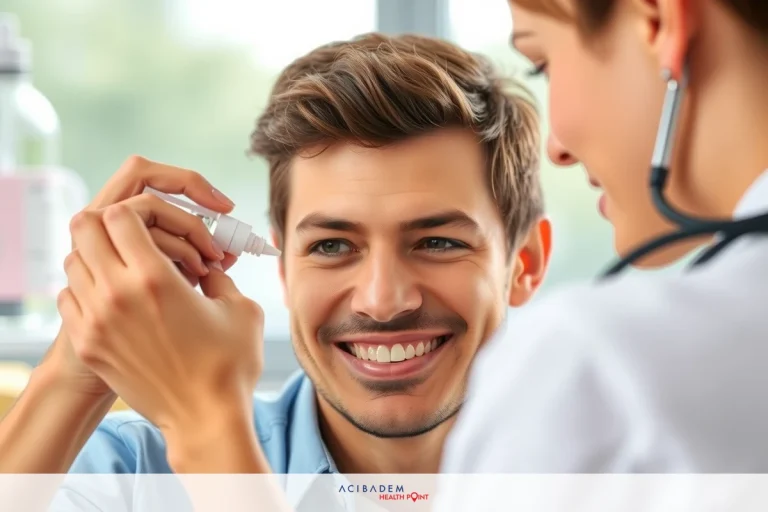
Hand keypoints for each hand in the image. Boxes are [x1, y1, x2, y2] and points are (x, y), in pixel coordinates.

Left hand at [45, 155, 237, 398]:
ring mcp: (95, 321)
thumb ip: (219, 275)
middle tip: (142, 238)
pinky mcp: (89, 344)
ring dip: (101, 255)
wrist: (204, 419)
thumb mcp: (239, 308)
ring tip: (132, 269)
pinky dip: (88, 287)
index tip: (166, 228)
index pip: (121, 214)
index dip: (145, 213)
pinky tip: (118, 299)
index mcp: (154, 279)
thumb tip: (208, 265)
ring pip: (74, 261)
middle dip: (115, 225)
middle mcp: (116, 295)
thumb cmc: (229, 364)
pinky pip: (69, 296)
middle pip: (85, 228)